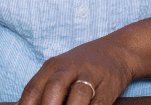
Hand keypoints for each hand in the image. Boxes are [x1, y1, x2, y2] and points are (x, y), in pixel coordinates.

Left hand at [18, 35, 135, 104]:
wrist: (118, 51)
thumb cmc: (82, 66)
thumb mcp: (60, 71)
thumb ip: (44, 89)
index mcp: (52, 66)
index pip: (32, 89)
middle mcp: (69, 69)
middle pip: (53, 88)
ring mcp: (90, 76)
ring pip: (78, 94)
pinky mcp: (108, 88)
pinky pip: (98, 103)